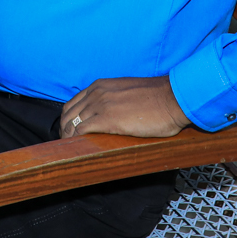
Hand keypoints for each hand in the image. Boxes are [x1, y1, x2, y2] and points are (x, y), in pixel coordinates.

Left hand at [59, 76, 190, 138]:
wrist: (172, 98)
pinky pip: (82, 131)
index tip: (69, 132)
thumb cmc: (157, 98)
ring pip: (72, 123)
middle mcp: (97, 93)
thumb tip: (113, 114)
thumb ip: (115, 100)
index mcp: (100, 85)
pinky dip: (77, 141)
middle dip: (64, 131)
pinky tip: (80, 150)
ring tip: (71, 152)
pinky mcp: (108, 119)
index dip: (68, 119)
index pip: (73, 103)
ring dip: (68, 139)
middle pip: (68, 114)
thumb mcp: (128, 92)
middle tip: (67, 146)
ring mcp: (101, 105)